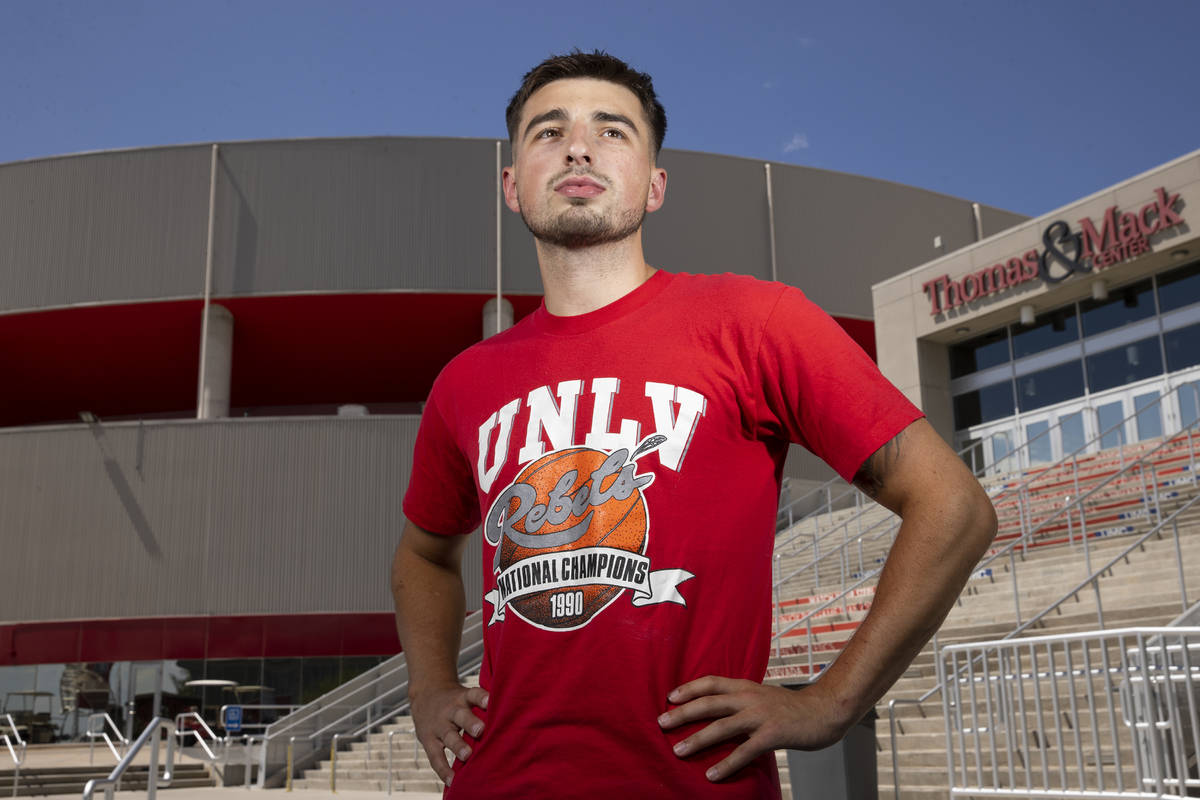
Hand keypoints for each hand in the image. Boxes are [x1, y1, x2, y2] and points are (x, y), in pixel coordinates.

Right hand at [410, 683, 488, 785]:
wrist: (425, 695)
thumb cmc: (456, 701)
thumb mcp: (466, 695)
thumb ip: (484, 706)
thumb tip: (515, 717)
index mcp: (463, 698)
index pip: (474, 694)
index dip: (481, 698)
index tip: (490, 701)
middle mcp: (451, 711)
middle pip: (461, 715)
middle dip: (470, 723)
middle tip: (480, 730)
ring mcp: (439, 726)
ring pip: (448, 736)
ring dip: (458, 746)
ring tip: (467, 755)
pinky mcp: (428, 741)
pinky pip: (435, 757)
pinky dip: (443, 770)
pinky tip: (452, 780)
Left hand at [657, 676, 849, 781]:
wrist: (825, 711)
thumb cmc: (792, 707)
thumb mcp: (763, 696)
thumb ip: (742, 700)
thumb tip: (719, 709)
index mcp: (746, 686)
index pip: (711, 682)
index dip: (689, 688)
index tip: (669, 696)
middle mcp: (750, 697)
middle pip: (709, 702)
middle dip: (683, 713)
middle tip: (661, 722)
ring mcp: (761, 715)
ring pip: (722, 726)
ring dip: (697, 739)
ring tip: (678, 751)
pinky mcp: (773, 734)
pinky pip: (744, 751)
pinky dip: (726, 763)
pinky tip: (712, 774)